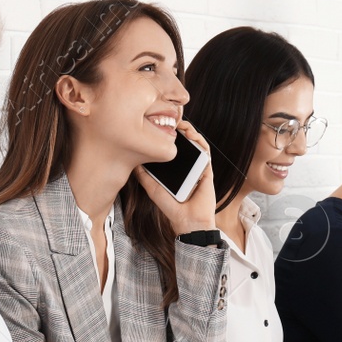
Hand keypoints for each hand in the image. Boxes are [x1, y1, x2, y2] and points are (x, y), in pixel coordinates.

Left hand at [134, 119, 217, 234]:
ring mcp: (198, 167)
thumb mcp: (152, 189)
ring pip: (196, 143)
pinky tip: (192, 135)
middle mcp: (186, 166)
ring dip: (190, 131)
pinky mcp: (207, 170)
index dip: (167, 137)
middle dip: (178, 130)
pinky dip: (200, 141)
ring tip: (181, 124)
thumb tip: (133, 161)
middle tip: (169, 120)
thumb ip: (143, 175)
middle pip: (184, 143)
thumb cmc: (171, 208)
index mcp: (174, 169)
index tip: (158, 126)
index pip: (171, 148)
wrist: (187, 221)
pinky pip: (206, 151)